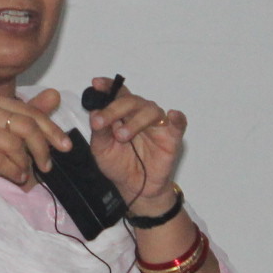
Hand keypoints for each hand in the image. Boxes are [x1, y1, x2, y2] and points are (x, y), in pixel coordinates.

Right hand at [0, 88, 71, 201]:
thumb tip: (55, 94)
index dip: (52, 130)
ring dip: (24, 163)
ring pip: (13, 144)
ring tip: (24, 172)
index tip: (66, 146)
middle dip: (41, 148)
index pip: (31, 113)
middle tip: (47, 166)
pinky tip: (17, 176)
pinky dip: (13, 171)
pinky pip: (0, 159)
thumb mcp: (16, 135)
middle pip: (25, 126)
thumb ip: (34, 116)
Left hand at [82, 78, 185, 210]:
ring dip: (135, 120)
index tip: (96, 84)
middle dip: (114, 109)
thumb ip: (100, 132)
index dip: (108, 86)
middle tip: (100, 122)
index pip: (116, 94)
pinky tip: (173, 116)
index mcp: (122, 113)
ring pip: (150, 110)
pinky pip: (178, 124)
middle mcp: (139, 114)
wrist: (134, 187)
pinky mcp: (171, 137)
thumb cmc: (118, 164)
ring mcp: (156, 124)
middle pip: (131, 101)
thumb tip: (95, 113)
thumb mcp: (101, 150)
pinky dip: (177, 118)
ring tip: (122, 135)